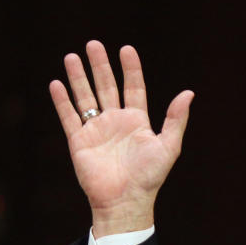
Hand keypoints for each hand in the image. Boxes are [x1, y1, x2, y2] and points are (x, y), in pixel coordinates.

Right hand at [49, 41, 193, 235]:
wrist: (125, 201)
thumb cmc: (150, 177)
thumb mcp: (168, 146)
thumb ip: (176, 119)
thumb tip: (189, 92)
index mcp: (137, 121)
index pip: (133, 88)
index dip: (130, 69)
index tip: (126, 49)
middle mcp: (116, 122)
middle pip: (106, 87)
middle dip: (100, 66)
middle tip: (93, 44)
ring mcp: (97, 131)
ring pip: (86, 98)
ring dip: (78, 78)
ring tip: (71, 57)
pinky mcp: (79, 142)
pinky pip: (69, 117)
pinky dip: (62, 101)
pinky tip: (56, 84)